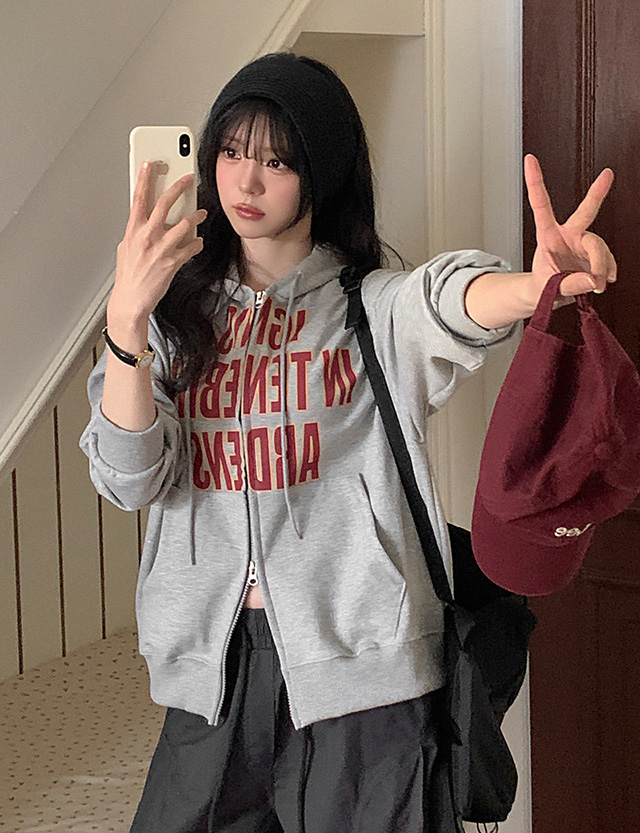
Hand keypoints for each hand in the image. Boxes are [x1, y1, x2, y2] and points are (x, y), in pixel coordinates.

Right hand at [110, 162, 206, 320]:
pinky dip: (197, 243)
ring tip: (202, 212)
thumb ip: (137, 231)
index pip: (138, 198)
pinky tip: (198, 241)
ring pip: (184, 224)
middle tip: (188, 177)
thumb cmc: (129, 276)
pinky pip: (190, 247)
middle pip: (164, 203)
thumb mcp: (126, 247)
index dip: (144, 178)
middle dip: (178, 187)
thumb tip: (146, 220)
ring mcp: (160, 249)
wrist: (131, 301)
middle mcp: (147, 236)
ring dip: (196, 215)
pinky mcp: (172, 262)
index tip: (150, 164)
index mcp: (133, 230)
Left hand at [525, 154, 616, 308]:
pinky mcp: (596, 255)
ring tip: (595, 285)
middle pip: (587, 214)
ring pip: (600, 248)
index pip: (541, 205)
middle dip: (596, 192)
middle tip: (607, 174)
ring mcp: (583, 243)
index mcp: (548, 235)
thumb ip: (569, 284)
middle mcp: (568, 234)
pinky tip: (602, 281)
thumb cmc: (542, 285)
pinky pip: (608, 261)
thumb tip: (591, 280)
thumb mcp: (547, 288)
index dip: (535, 182)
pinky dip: (607, 273)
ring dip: (601, 268)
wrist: (548, 294)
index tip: (529, 159)